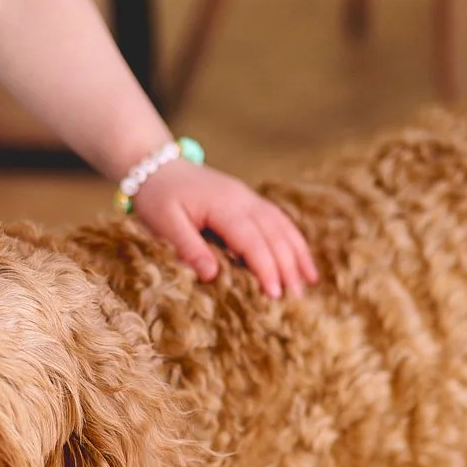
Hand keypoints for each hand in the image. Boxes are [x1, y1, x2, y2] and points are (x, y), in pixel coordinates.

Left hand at [133, 160, 317, 299]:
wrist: (158, 166)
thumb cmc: (158, 197)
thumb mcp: (164, 223)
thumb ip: (188, 247)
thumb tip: (212, 275)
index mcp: (223, 205)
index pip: (251, 240)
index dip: (265, 267)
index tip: (274, 294)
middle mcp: (243, 199)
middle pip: (273, 234)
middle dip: (287, 266)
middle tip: (296, 299)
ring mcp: (249, 198)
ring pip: (281, 226)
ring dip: (297, 254)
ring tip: (309, 282)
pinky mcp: (250, 202)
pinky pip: (278, 221)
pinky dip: (293, 241)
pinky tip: (302, 260)